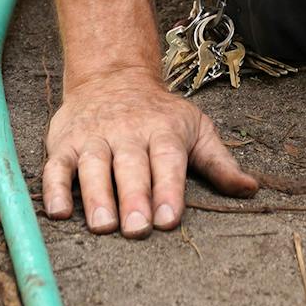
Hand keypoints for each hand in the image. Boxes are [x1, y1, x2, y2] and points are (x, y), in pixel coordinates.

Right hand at [42, 68, 257, 235]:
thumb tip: (251, 190)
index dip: (169, 189)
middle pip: (131, 167)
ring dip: (97, 196)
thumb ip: (220, 162)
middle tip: (137, 229)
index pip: (168, 161)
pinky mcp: (65, 144)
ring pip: (94, 167)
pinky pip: (56, 167)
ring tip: (103, 225)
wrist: (113, 76)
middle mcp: (128, 133)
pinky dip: (54, 189)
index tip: (169, 219)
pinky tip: (58, 212)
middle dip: (134, 198)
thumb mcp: (196, 129)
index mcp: (163, 131)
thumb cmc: (160, 114)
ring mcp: (95, 138)